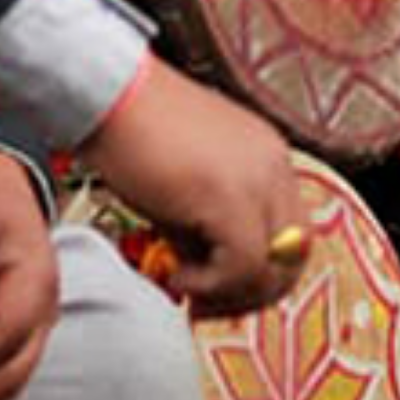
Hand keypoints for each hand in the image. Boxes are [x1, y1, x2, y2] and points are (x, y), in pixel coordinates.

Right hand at [76, 56, 301, 317]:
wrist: (105, 94)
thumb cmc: (131, 133)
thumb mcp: (184, 187)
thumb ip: (208, 229)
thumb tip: (213, 279)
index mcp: (268, 157)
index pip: (293, 236)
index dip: (261, 275)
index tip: (220, 292)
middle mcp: (273, 165)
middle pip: (294, 256)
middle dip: (252, 294)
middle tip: (207, 305)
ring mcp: (257, 179)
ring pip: (273, 266)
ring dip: (230, 292)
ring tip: (185, 285)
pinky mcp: (230, 196)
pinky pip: (242, 265)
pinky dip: (210, 284)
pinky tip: (176, 275)